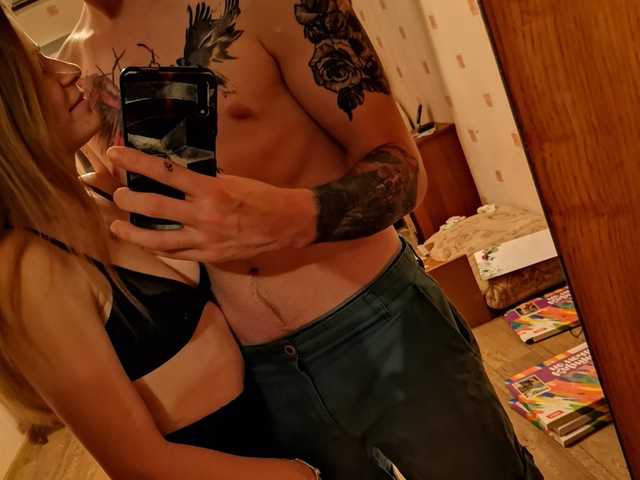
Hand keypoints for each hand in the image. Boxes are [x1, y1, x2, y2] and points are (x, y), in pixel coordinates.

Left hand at [106, 147, 317, 262]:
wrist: (285, 223)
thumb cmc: (259, 197)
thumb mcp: (231, 181)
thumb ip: (202, 183)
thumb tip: (175, 178)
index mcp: (211, 189)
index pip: (165, 172)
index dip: (137, 161)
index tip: (115, 153)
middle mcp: (205, 215)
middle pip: (155, 208)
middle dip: (129, 201)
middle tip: (117, 195)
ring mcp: (206, 239)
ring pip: (159, 240)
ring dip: (133, 233)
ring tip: (117, 226)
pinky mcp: (210, 256)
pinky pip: (177, 254)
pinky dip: (158, 248)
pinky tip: (145, 243)